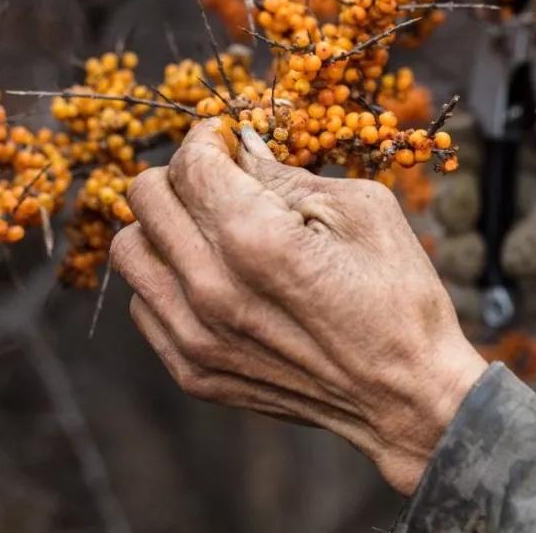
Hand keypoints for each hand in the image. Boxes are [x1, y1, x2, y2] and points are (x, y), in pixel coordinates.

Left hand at [110, 119, 486, 493]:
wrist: (407, 397)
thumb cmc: (398, 297)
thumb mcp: (360, 211)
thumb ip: (286, 175)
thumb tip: (240, 147)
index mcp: (255, 239)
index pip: (191, 163)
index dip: (209, 138)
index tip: (227, 140)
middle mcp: (211, 288)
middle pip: (145, 198)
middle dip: (180, 174)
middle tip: (217, 179)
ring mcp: (196, 337)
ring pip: (129, 250)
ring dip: (162, 227)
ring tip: (207, 229)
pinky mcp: (193, 372)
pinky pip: (143, 304)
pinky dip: (167, 280)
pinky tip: (212, 279)